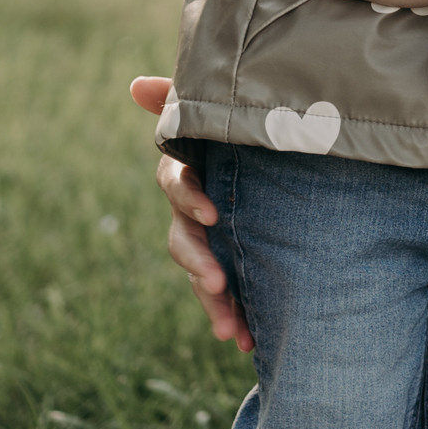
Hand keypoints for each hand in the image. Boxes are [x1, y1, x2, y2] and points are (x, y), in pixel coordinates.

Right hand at [128, 76, 251, 350]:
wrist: (293, 163)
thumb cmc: (248, 130)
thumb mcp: (228, 114)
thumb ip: (185, 102)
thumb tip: (135, 85)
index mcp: (193, 172)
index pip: (178, 185)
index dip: (190, 198)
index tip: (212, 214)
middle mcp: (196, 210)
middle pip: (184, 240)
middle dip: (199, 264)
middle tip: (219, 282)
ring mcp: (212, 242)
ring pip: (202, 274)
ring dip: (212, 303)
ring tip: (229, 329)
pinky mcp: (232, 266)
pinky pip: (226, 297)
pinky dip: (234, 318)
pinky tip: (246, 342)